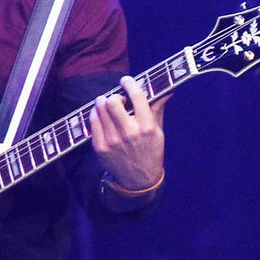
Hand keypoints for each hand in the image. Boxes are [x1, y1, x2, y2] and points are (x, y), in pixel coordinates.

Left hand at [89, 75, 166, 191]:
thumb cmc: (150, 151)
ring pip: (100, 108)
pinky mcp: (100, 146)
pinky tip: (102, 117)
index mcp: (147, 127)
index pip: (137, 96)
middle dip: (114, 95)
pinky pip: (92, 120)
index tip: (126, 80)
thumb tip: (166, 91)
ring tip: (108, 107)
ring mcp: (113, 140)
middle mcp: (129, 133)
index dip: (130, 83)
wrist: (139, 179)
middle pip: (113, 101)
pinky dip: (96, 114)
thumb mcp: (158, 131)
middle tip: (117, 98)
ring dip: (103, 103)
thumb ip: (158, 109)